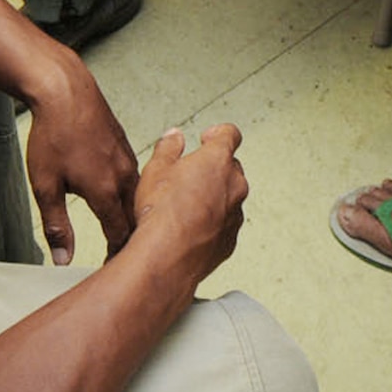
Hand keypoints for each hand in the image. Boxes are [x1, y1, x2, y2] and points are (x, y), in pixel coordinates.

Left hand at [22, 55, 140, 264]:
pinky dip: (133, 194)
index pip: (120, 235)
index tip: (112, 270)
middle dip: (131, 240)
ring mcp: (127, 159)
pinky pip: (135, 177)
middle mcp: (124, 176)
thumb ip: (57, 227)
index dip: (117, 256)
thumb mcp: (45, 186)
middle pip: (135, 218)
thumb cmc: (52, 135)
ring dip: (134, 216)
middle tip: (122, 258)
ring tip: (127, 233)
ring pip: (138, 197)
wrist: (65, 90)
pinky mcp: (124, 146)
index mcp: (106, 191)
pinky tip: (122, 198)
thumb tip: (63, 260)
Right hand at [127, 124, 247, 290]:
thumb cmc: (161, 213)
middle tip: (188, 176)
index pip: (230, 134)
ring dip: (214, 198)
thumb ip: (168, 148)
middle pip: (231, 167)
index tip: (207, 139)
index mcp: (217, 160)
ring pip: (230, 198)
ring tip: (185, 207)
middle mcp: (234, 185)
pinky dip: (213, 224)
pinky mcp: (230, 241)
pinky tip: (190, 229)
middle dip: (213, 169)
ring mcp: (235, 215)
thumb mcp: (155, 169)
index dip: (218, 134)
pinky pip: (225, 225)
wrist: (166, 258)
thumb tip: (173, 138)